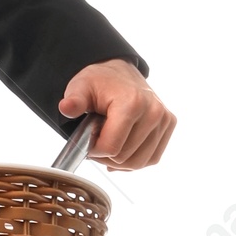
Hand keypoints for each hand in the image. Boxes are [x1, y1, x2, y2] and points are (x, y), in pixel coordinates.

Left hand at [58, 58, 175, 170]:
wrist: (118, 72)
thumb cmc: (98, 82)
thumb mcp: (80, 88)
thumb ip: (74, 101)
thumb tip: (66, 107)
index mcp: (132, 103)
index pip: (112, 148)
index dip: (94, 151)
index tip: (88, 140)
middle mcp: (154, 112)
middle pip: (124, 158)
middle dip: (105, 156)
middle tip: (97, 141)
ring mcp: (164, 119)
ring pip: (139, 163)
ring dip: (119, 161)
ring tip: (108, 145)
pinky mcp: (169, 125)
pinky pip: (151, 158)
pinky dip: (134, 160)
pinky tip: (122, 149)